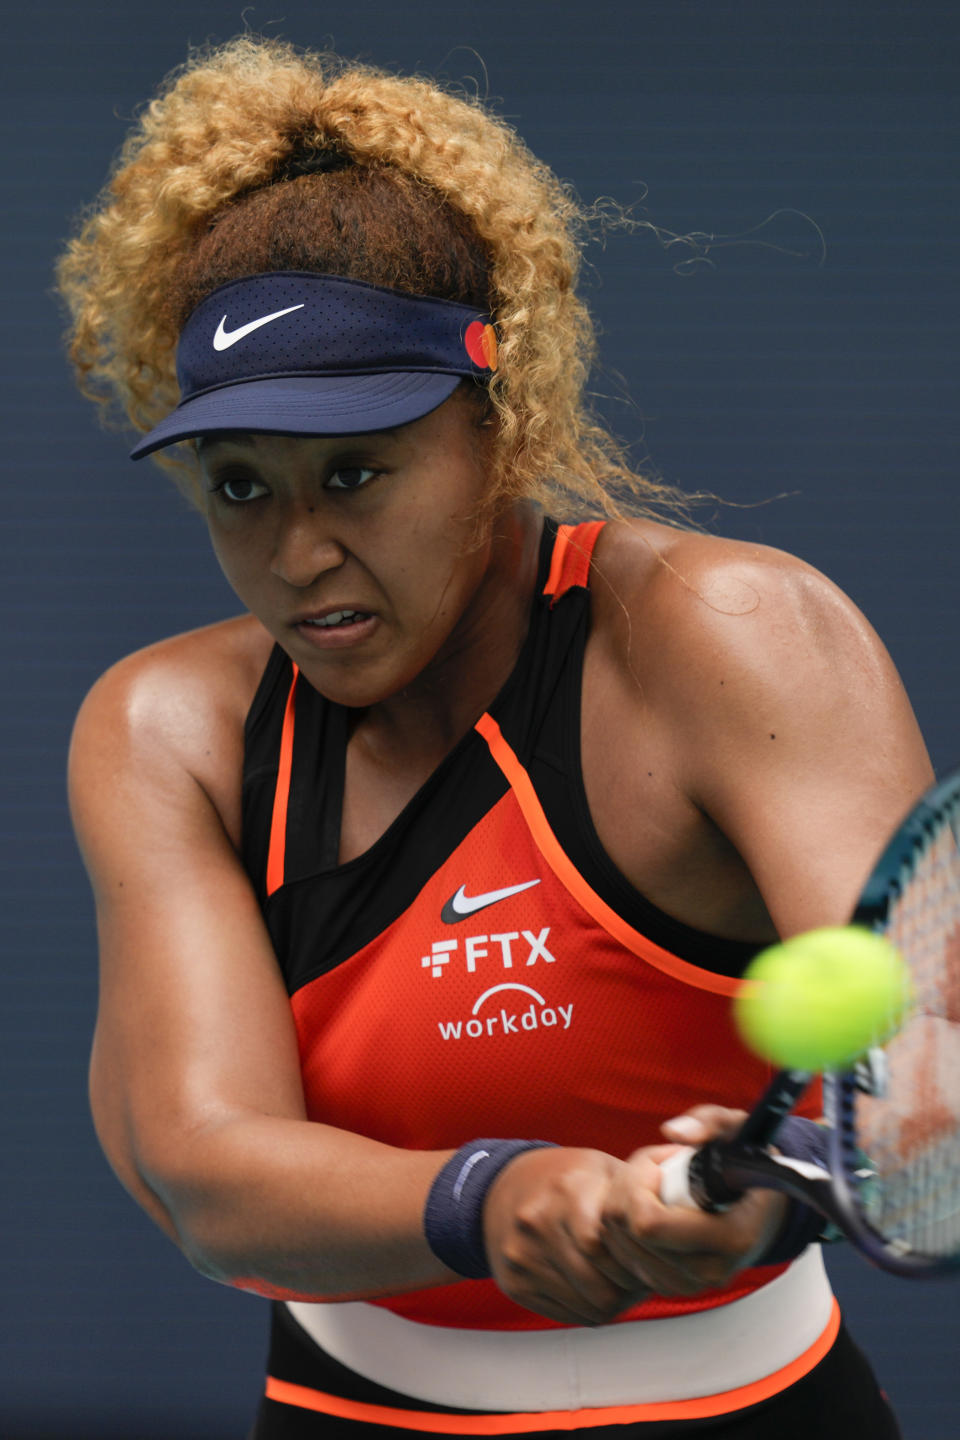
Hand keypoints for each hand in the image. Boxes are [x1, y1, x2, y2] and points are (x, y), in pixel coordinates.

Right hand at [482, 1145, 654, 1324]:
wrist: (502, 1188)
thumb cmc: (565, 1180)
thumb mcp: (602, 1170)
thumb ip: (639, 1192)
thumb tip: (683, 1218)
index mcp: (567, 1191)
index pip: (605, 1248)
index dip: (634, 1264)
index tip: (647, 1263)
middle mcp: (538, 1223)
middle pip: (599, 1286)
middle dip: (627, 1289)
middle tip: (637, 1280)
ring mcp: (522, 1256)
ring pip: (586, 1306)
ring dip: (609, 1302)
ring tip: (617, 1283)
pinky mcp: (513, 1283)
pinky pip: (565, 1314)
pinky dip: (585, 1308)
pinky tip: (591, 1287)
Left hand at [600, 1107, 787, 1295]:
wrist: (764, 1210)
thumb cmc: (749, 1166)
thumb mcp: (738, 1130)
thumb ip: (710, 1122)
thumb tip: (673, 1132)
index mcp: (730, 1237)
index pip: (649, 1224)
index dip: (639, 1183)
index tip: (659, 1160)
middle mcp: (709, 1271)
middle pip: (626, 1231)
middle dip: (627, 1187)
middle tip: (655, 1166)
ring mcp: (688, 1284)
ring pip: (617, 1243)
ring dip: (624, 1204)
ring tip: (656, 1186)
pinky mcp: (670, 1286)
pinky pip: (620, 1255)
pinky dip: (623, 1225)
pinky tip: (650, 1207)